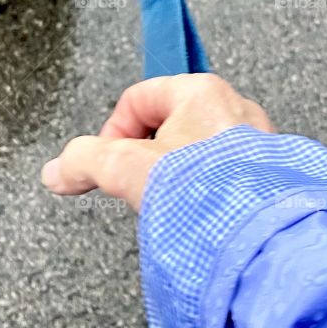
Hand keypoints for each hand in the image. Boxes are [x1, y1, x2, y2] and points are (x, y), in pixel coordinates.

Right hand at [41, 73, 272, 210]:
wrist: (260, 236)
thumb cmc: (200, 187)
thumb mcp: (125, 168)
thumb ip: (84, 163)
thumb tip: (55, 172)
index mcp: (200, 91)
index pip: (138, 98)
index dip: (113, 132)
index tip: (108, 165)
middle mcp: (235, 108)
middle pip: (169, 125)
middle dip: (148, 158)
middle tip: (142, 188)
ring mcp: (258, 143)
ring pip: (198, 152)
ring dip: (177, 176)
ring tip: (171, 207)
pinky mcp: (270, 177)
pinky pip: (226, 175)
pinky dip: (206, 192)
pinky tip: (200, 218)